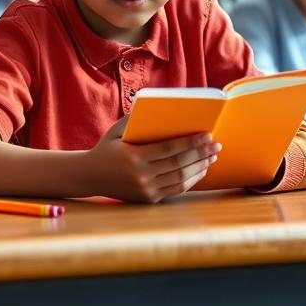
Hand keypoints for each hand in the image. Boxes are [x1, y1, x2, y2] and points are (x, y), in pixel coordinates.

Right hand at [82, 116, 219, 202]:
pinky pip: (176, 189)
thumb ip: (135, 120)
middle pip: (179, 164)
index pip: (170, 149)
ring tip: (212, 157)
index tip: (207, 135)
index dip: (191, 143)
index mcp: (133, 157)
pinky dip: (191, 180)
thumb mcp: (116, 131)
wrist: (89, 176)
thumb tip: (159, 107)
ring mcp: (146, 189)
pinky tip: (200, 170)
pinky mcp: (149, 198)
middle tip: (216, 145)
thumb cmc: (105, 148)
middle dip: (201, 154)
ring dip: (200, 167)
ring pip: (181, 178)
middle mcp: (141, 175)